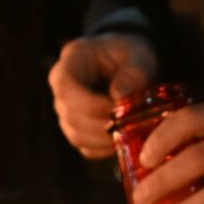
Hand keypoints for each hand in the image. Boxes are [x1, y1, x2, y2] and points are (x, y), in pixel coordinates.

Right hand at [48, 32, 158, 157]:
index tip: (115, 108)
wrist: (130, 64)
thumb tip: (119, 96)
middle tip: (130, 124)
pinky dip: (105, 149)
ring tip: (129, 132)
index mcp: (73, 60)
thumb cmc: (133, 55)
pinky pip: (85, 147)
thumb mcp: (141, 55)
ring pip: (75, 135)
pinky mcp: (77, 129)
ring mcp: (66, 110)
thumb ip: (135, 72)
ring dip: (104, 139)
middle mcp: (62, 87)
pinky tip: (123, 139)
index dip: (88, 103)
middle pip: (70, 115)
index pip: (65, 86)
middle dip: (101, 125)